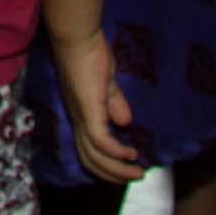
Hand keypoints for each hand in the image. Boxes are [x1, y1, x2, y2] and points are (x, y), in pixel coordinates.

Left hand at [49, 28, 145, 185]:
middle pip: (89, 159)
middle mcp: (77, 118)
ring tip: (138, 173)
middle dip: (113, 174)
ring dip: (117, 169)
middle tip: (136, 177)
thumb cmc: (90, 54)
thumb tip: (124, 123)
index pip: (87, 148)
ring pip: (94, 155)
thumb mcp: (106, 83)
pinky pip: (100, 141)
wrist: (77, 37)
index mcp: (81, 112)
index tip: (127, 168)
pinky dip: (115, 153)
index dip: (105, 163)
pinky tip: (131, 154)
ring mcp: (81, 115)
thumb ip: (114, 102)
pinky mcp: (89, 110)